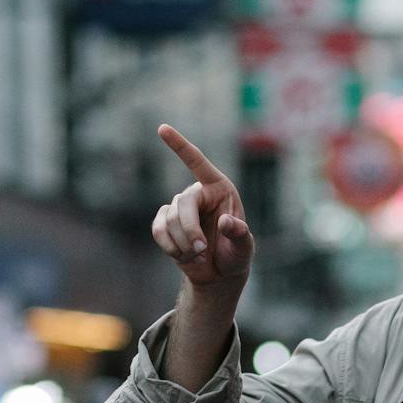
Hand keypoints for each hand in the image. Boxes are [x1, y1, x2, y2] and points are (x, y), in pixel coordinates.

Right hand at [153, 125, 253, 290]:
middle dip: (189, 229)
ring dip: (183, 243)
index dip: (180, 146)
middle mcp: (198, 193)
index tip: (162, 128)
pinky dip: (169, 246)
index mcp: (219, 188)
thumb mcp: (244, 247)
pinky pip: (158, 230)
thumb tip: (225, 222)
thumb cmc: (236, 255)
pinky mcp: (165, 223)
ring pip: (169, 220)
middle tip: (201, 250)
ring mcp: (179, 208)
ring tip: (199, 255)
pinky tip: (183, 256)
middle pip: (182, 203)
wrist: (219, 274)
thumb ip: (239, 234)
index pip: (197, 163)